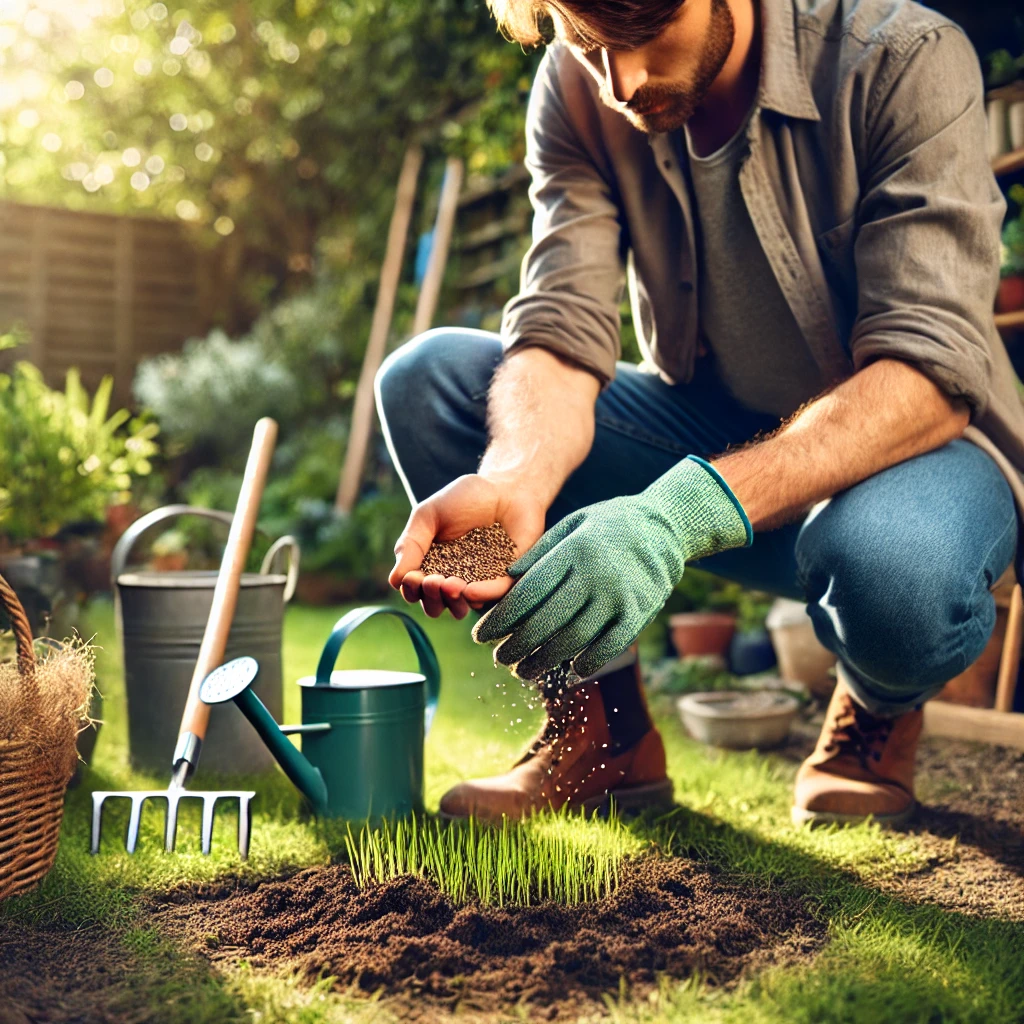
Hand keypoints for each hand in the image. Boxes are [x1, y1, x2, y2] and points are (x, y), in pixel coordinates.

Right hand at [389, 473, 546, 618]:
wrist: (505, 486)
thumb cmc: (464, 499)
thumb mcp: (428, 515)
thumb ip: (411, 545)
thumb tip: (394, 581)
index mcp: (430, 565)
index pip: (415, 590)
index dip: (412, 589)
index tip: (414, 577)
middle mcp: (452, 578)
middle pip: (435, 606)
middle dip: (431, 598)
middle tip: (434, 580)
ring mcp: (479, 582)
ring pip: (460, 609)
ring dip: (452, 602)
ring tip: (452, 585)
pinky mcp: (505, 578)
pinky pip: (492, 596)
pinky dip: (479, 595)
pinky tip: (469, 590)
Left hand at [473, 456, 751, 677]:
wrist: (667, 525)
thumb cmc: (610, 525)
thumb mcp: (573, 524)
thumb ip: (541, 550)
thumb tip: (506, 578)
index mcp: (572, 552)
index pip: (527, 593)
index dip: (501, 619)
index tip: (480, 636)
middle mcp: (593, 575)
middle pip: (544, 622)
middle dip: (516, 646)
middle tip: (498, 660)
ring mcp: (618, 596)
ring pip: (572, 639)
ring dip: (543, 662)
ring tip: (523, 671)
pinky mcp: (639, 612)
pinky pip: (609, 646)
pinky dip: (587, 663)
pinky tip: (570, 672)